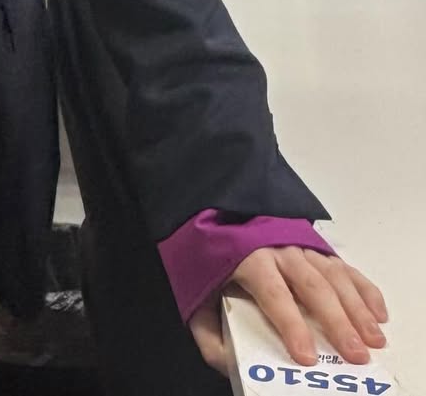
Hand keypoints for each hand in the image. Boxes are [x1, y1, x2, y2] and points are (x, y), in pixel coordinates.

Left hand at [189, 247, 388, 375]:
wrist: (215, 215)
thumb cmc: (212, 262)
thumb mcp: (197, 294)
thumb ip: (208, 332)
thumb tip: (228, 362)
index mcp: (249, 259)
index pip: (273, 294)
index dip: (290, 325)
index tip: (306, 357)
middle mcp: (279, 248)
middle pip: (312, 286)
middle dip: (337, 322)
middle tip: (357, 356)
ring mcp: (300, 244)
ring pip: (334, 275)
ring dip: (357, 308)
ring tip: (375, 340)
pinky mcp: (315, 246)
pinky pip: (343, 266)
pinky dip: (364, 288)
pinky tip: (379, 313)